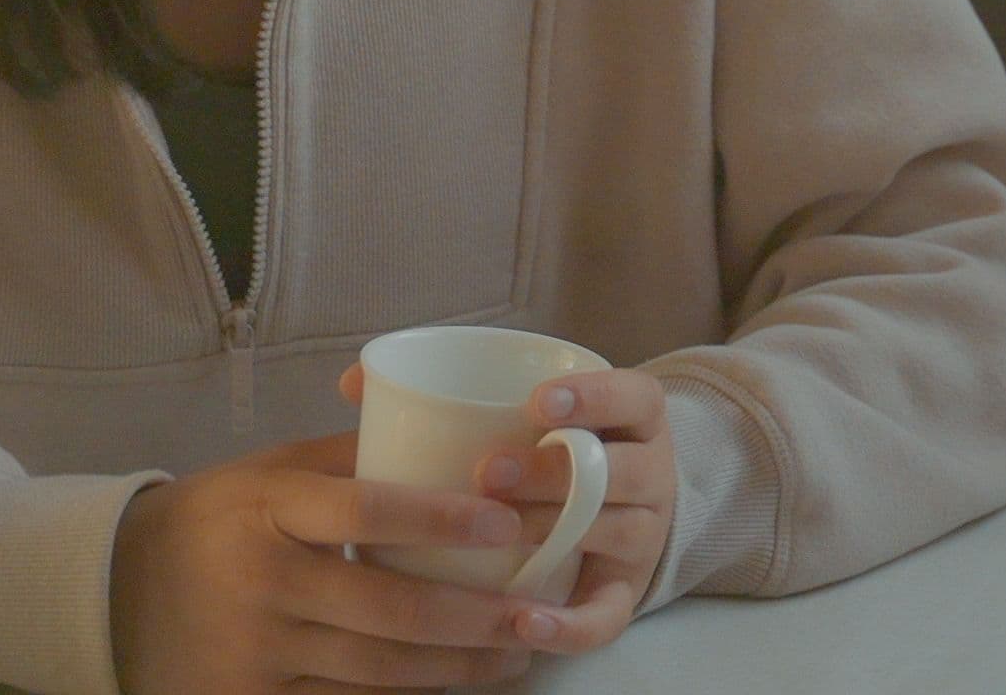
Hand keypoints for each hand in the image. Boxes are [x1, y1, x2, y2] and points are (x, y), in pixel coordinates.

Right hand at [106, 430, 545, 693]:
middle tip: (535, 615)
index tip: (506, 524)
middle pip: (389, 608)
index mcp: (269, 507)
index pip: (365, 509)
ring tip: (515, 656)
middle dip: (475, 619)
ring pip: (378, 671)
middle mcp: (263, 582)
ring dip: (457, 670)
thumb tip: (450, 430)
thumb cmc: (215, 519)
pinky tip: (452, 687)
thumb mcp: (268, 470)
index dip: (442, 517)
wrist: (112, 593)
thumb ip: (349, 455)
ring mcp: (257, 651)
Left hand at [332, 360, 679, 658]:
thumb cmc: (554, 454)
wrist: (620, 513)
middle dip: (553, 471)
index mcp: (632, 419)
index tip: (536, 402)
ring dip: (553, 532)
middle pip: (618, 470)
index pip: (634, 396)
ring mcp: (642, 534)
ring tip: (499, 536)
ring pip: (612, 532)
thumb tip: (356, 381)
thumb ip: (458, 394)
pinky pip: (607, 615)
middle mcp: (650, 472)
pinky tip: (523, 624)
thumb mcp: (535, 415)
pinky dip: (568, 624)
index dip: (594, 398)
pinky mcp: (624, 591)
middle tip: (488, 472)